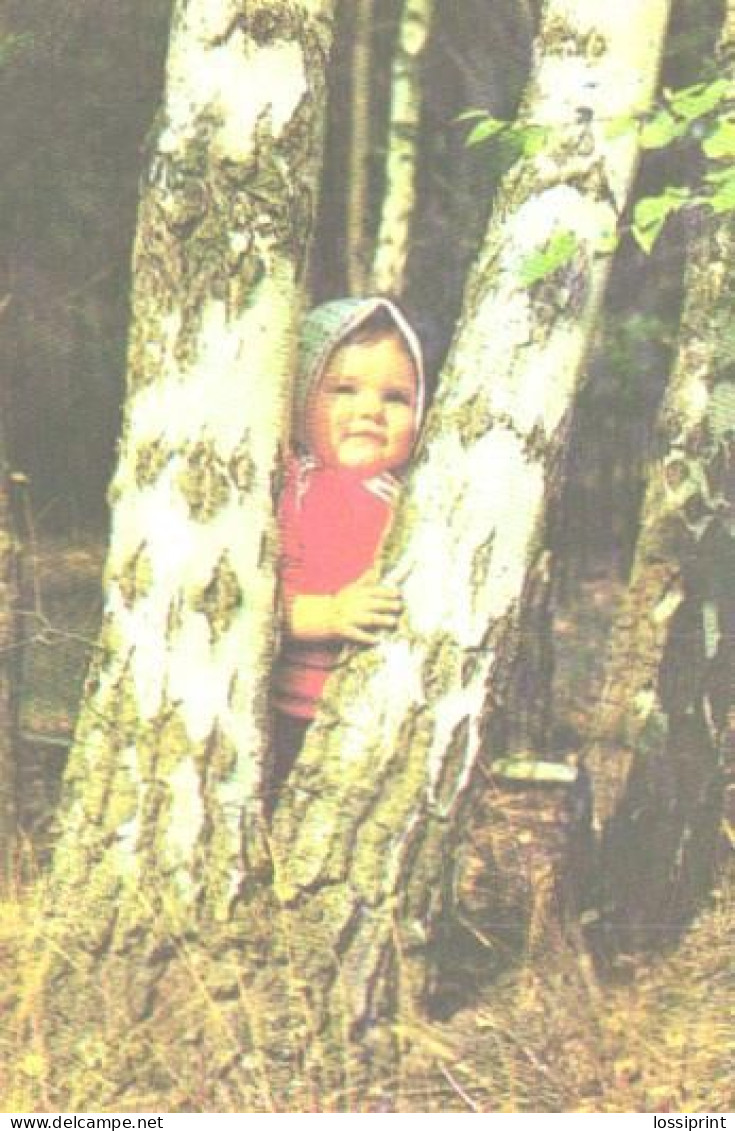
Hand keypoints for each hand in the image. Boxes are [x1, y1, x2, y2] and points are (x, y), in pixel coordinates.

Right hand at [286, 569, 401, 643]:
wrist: (321, 616)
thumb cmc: (340, 602)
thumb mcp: (351, 589)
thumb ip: (365, 580)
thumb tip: (376, 568)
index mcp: (356, 594)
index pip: (373, 591)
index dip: (386, 592)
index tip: (398, 593)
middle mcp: (352, 604)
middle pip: (372, 604)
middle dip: (386, 605)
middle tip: (399, 606)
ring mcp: (348, 617)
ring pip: (367, 619)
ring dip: (380, 620)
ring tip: (393, 622)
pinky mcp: (343, 630)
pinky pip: (356, 634)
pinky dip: (366, 638)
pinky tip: (376, 640)